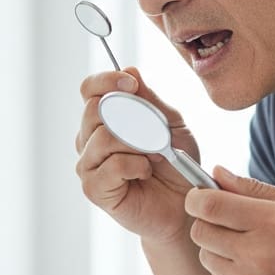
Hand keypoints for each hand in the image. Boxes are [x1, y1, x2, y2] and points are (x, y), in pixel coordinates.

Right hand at [76, 66, 200, 244]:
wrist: (186, 204)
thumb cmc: (176, 164)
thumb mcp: (172, 124)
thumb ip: (150, 99)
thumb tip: (129, 70)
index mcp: (105, 118)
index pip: (90, 89)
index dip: (107, 80)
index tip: (132, 83)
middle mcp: (89, 139)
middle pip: (94, 109)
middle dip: (132, 118)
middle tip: (155, 134)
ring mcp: (89, 164)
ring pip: (102, 137)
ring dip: (138, 144)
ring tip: (154, 157)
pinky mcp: (94, 189)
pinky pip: (110, 165)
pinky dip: (135, 165)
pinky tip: (145, 172)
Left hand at [185, 166, 274, 274]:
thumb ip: (252, 188)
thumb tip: (216, 172)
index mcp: (271, 222)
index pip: (210, 205)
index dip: (196, 197)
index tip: (200, 196)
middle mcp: (257, 254)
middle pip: (200, 231)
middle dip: (208, 223)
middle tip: (228, 224)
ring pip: (205, 257)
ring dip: (218, 250)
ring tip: (248, 251)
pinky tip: (256, 274)